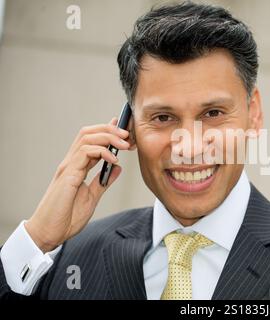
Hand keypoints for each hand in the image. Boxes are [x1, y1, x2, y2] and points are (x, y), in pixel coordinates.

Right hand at [25, 117, 134, 251]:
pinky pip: (84, 153)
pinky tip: (113, 160)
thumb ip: (103, 182)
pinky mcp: (68, 175)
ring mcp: (68, 167)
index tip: (123, 130)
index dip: (107, 131)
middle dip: (110, 129)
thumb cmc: (66, 218)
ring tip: (124, 144)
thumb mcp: (91, 198)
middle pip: (88, 133)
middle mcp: (71, 163)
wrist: (49, 233)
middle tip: (127, 135)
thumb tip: (116, 169)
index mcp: (76, 167)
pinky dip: (101, 152)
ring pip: (86, 137)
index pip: (91, 141)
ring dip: (108, 136)